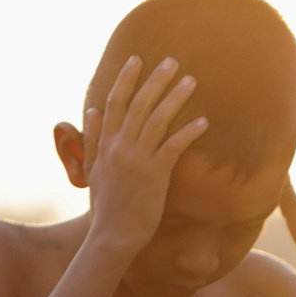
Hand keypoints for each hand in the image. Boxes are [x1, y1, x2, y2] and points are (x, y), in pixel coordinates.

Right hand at [79, 55, 207, 257]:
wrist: (112, 237)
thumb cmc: (105, 207)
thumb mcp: (92, 171)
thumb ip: (91, 140)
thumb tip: (91, 111)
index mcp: (106, 144)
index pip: (114, 103)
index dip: (125, 80)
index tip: (136, 60)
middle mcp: (120, 148)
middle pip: (139, 105)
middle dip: (155, 80)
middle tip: (172, 61)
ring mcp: (137, 160)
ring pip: (157, 120)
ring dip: (175, 98)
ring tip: (191, 81)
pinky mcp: (154, 176)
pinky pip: (173, 147)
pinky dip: (188, 132)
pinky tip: (203, 121)